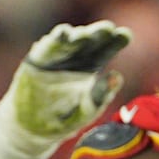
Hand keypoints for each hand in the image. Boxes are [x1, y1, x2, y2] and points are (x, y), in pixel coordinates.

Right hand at [0, 20, 131, 158]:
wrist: (33, 130)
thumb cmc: (63, 120)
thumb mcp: (87, 110)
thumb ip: (101, 95)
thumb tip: (118, 76)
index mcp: (90, 66)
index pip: (105, 50)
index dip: (115, 41)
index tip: (125, 35)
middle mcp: (73, 57)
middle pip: (88, 41)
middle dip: (97, 33)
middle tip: (107, 28)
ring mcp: (54, 57)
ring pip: (68, 41)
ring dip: (76, 35)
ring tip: (84, 34)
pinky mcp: (36, 62)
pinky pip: (45, 49)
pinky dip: (53, 41)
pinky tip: (62, 33)